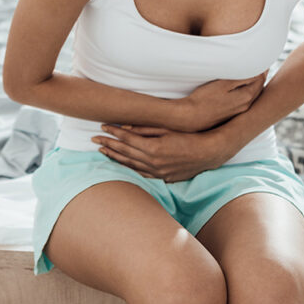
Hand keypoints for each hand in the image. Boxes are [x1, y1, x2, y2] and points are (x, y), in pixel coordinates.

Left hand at [92, 124, 233, 182]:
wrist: (209, 153)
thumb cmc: (189, 136)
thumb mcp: (167, 128)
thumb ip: (145, 128)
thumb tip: (126, 126)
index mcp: (153, 148)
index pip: (126, 139)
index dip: (113, 132)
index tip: (102, 126)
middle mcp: (153, 162)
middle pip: (124, 152)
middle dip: (108, 144)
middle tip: (94, 139)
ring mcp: (157, 172)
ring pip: (130, 164)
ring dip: (115, 157)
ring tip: (102, 151)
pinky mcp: (163, 177)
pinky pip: (141, 174)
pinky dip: (129, 169)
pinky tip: (121, 164)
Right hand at [173, 71, 266, 131]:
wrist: (191, 117)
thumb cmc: (204, 98)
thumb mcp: (223, 84)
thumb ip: (241, 78)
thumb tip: (256, 73)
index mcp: (246, 97)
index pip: (260, 80)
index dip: (262, 69)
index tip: (261, 60)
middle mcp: (246, 106)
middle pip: (258, 88)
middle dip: (261, 77)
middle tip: (262, 66)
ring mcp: (239, 111)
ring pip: (252, 95)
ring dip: (254, 85)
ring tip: (254, 74)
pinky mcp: (231, 114)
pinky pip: (245, 100)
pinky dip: (248, 92)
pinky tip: (242, 88)